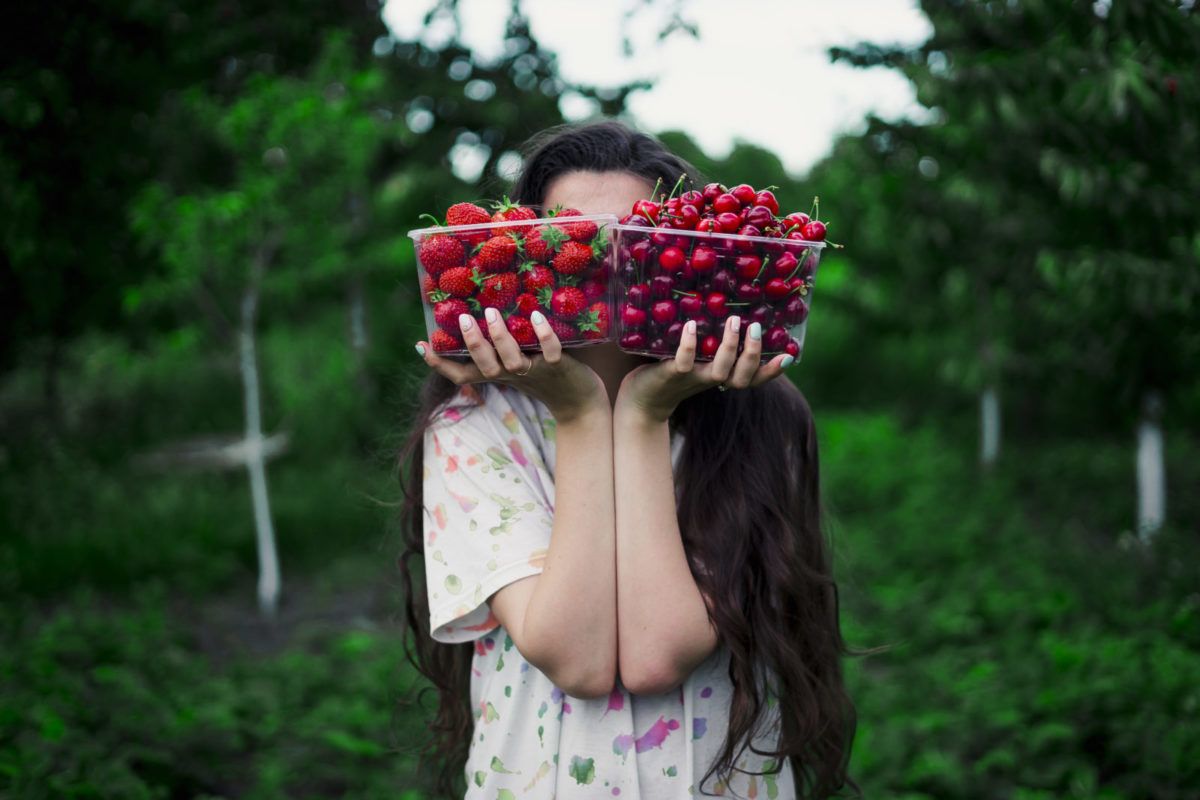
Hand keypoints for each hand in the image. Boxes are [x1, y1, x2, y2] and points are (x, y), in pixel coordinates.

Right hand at [416, 308, 608, 424]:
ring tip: (492, 313)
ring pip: (512, 360)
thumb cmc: (543, 376)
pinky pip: (550, 351)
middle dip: (472, 344)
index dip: (440, 363)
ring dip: (501, 337)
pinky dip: (544, 334)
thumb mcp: (515, 363)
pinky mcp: (558, 367)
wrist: (579, 400)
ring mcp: (534, 372)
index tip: (421, 344)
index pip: (461, 374)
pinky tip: (536, 316)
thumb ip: (498, 346)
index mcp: (496, 374)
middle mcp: (510, 375)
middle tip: (463, 319)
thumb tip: (481, 310)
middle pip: (484, 367)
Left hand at [615, 315, 792, 423]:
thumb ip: (710, 340)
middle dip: (753, 354)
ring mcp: (692, 378)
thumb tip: (725, 306)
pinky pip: (683, 363)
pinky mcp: (671, 375)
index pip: (753, 378)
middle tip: (755, 328)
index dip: (772, 371)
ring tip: (733, 321)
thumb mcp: (695, 356)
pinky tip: (692, 326)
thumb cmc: (672, 370)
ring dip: (729, 347)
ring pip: (719, 371)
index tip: (789, 355)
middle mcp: (711, 380)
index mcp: (721, 376)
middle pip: (742, 377)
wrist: (641, 399)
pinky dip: (689, 345)